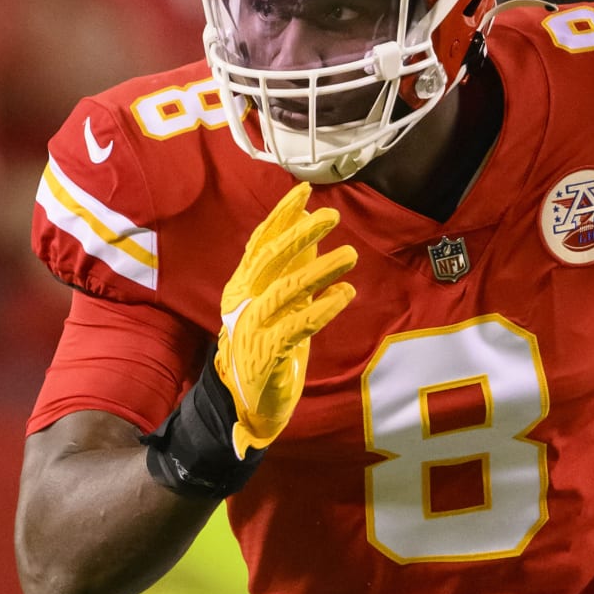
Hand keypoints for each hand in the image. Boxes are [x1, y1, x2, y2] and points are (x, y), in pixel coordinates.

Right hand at [214, 182, 356, 455]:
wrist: (249, 402)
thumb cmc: (267, 344)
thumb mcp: (279, 302)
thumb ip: (292, 268)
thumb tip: (310, 227)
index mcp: (243, 286)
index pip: (260, 243)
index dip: (280, 216)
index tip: (303, 191)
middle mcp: (243, 303)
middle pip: (269, 260)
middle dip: (300, 234)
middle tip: (332, 216)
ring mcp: (252, 328)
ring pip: (285, 290)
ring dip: (320, 270)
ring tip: (350, 254)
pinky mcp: (267, 354)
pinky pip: (297, 326)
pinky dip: (322, 308)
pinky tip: (345, 293)